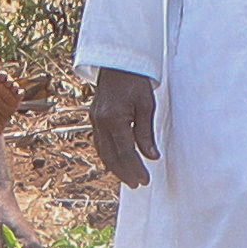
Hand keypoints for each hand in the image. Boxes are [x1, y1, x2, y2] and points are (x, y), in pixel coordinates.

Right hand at [85, 68, 160, 194]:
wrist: (117, 63)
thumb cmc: (135, 81)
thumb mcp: (146, 105)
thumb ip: (146, 133)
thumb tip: (152, 156)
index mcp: (114, 119)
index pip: (126, 152)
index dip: (136, 168)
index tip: (145, 180)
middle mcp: (100, 122)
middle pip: (112, 156)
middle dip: (125, 172)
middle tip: (138, 184)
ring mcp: (94, 120)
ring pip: (103, 151)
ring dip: (115, 167)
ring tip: (128, 179)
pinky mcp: (94, 118)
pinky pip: (99, 142)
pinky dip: (107, 155)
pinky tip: (116, 162)